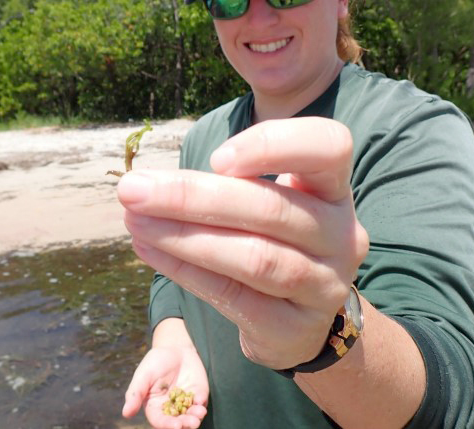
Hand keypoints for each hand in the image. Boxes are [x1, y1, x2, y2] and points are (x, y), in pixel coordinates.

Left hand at [118, 117, 368, 369]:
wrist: (299, 316)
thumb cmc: (271, 238)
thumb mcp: (265, 199)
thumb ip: (226, 182)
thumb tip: (148, 182)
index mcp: (332, 187)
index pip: (329, 146)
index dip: (274, 146)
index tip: (216, 157)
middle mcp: (340, 233)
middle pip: (271, 208)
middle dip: (192, 196)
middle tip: (133, 188)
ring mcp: (325, 284)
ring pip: (254, 257)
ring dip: (184, 237)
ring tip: (134, 221)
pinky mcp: (296, 328)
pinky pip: (235, 296)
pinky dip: (186, 271)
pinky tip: (148, 250)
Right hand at [122, 340, 207, 427]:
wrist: (174, 347)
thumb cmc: (155, 362)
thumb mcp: (143, 375)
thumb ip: (135, 394)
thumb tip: (125, 414)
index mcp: (155, 407)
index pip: (160, 421)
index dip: (167, 425)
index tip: (176, 426)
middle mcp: (171, 408)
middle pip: (178, 422)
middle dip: (185, 424)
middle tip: (192, 423)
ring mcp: (186, 403)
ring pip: (191, 416)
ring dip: (196, 418)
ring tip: (199, 413)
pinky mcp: (198, 395)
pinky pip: (200, 403)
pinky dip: (201, 404)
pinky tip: (201, 402)